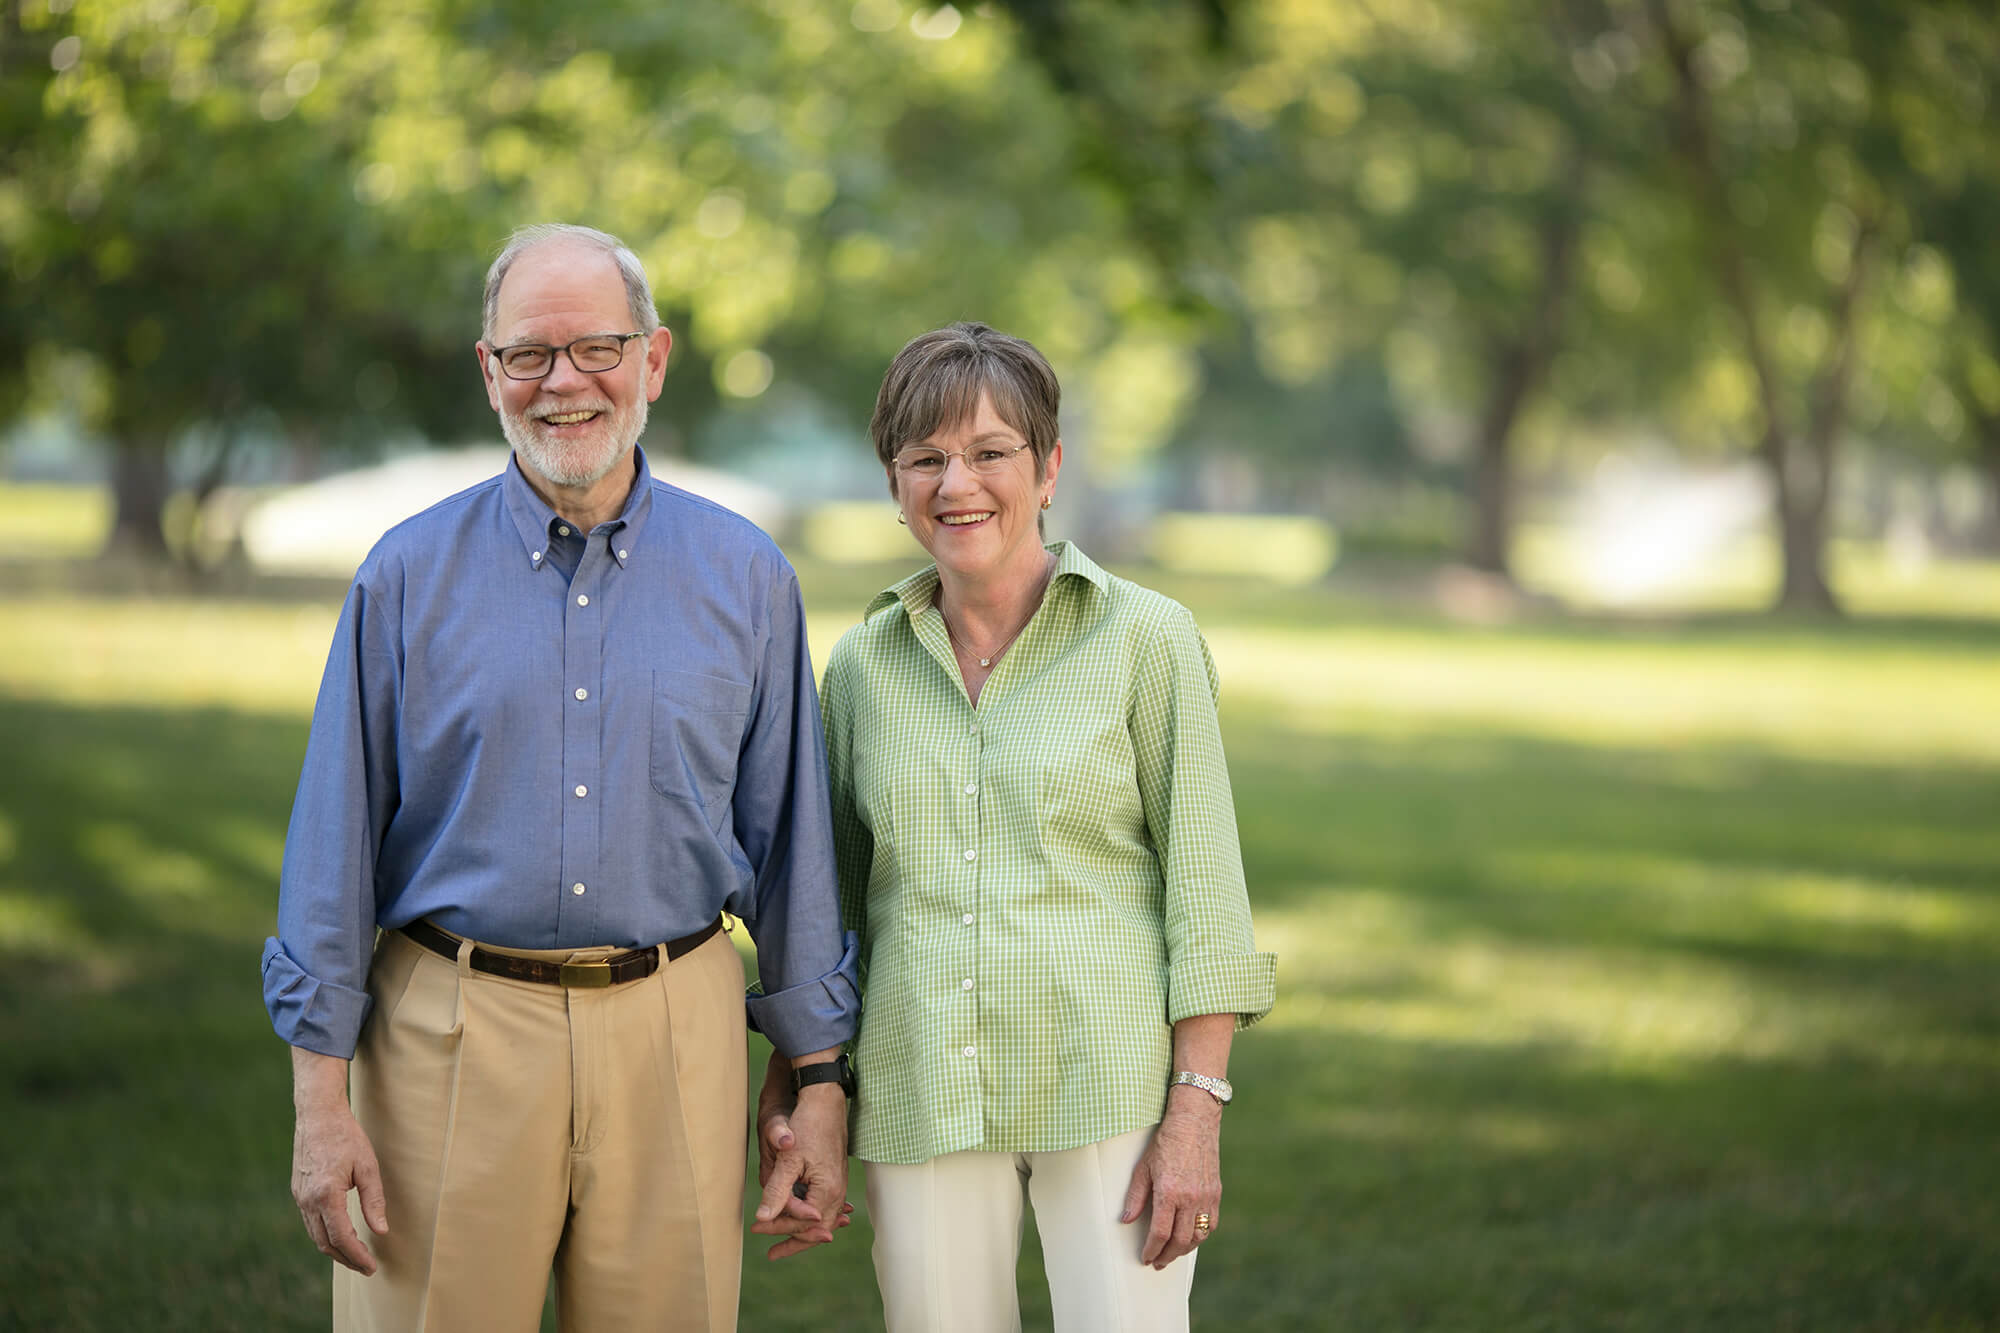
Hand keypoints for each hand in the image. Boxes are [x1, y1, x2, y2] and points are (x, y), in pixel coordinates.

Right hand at [290, 1068, 387, 1275]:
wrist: (317, 1115)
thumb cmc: (346, 1137)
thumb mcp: (367, 1166)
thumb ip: (374, 1200)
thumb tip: (381, 1231)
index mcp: (326, 1195)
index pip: (341, 1237)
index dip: (357, 1256)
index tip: (371, 1267)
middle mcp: (308, 1200)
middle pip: (326, 1243)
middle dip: (347, 1259)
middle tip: (366, 1268)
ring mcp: (300, 1197)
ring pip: (316, 1235)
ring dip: (335, 1250)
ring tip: (356, 1257)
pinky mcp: (298, 1192)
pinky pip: (310, 1223)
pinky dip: (325, 1235)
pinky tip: (340, 1236)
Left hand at [751, 1051, 851, 1258]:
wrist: (826, 1099)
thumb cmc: (807, 1125)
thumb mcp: (788, 1160)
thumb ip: (777, 1191)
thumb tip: (763, 1218)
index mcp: (826, 1191)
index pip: (802, 1225)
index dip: (778, 1228)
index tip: (757, 1229)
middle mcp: (836, 1191)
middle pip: (815, 1228)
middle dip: (791, 1237)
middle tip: (768, 1247)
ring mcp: (838, 1184)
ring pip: (820, 1218)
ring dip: (800, 1228)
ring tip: (782, 1241)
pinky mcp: (834, 1176)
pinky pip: (823, 1206)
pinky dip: (809, 1215)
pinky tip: (799, 1217)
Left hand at [1121, 1087, 1222, 1269]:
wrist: (1193, 1121)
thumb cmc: (1166, 1142)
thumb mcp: (1143, 1167)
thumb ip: (1135, 1197)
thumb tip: (1126, 1219)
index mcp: (1169, 1192)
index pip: (1160, 1233)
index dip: (1151, 1250)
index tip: (1146, 1257)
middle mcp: (1190, 1198)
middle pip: (1180, 1241)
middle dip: (1167, 1256)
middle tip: (1158, 1262)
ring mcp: (1205, 1196)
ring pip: (1198, 1236)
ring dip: (1184, 1249)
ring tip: (1172, 1253)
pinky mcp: (1215, 1192)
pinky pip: (1210, 1223)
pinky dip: (1200, 1235)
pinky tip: (1190, 1236)